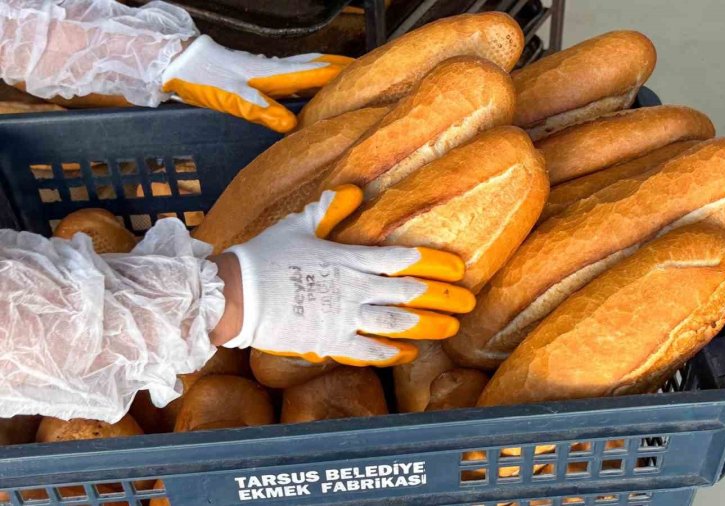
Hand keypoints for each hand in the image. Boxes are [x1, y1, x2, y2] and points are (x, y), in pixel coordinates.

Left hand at [162, 35, 352, 131]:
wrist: (178, 63)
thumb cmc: (203, 78)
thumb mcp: (231, 97)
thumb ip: (261, 110)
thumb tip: (291, 126)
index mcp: (272, 74)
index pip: (314, 72)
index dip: (338, 75)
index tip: (363, 76)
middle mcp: (273, 69)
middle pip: (313, 68)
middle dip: (338, 71)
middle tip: (362, 76)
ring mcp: (265, 72)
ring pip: (303, 72)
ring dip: (324, 76)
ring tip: (343, 83)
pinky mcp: (256, 76)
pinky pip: (290, 78)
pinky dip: (306, 82)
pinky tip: (306, 92)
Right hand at [221, 185, 475, 365]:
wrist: (233, 295)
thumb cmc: (263, 256)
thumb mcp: (297, 225)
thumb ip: (328, 209)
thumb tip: (351, 190)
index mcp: (348, 259)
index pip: (402, 259)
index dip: (434, 263)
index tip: (459, 269)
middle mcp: (353, 289)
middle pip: (409, 292)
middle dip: (444, 297)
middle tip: (469, 302)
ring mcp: (343, 317)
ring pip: (397, 323)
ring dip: (428, 325)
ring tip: (452, 327)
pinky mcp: (329, 341)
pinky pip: (368, 351)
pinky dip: (392, 354)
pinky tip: (411, 353)